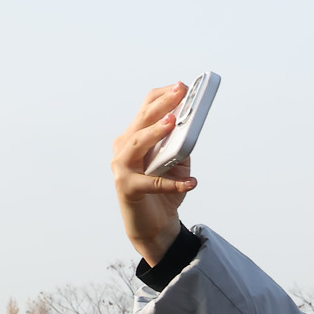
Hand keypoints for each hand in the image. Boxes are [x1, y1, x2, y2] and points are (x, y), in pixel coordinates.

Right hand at [113, 85, 198, 266]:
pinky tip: (191, 182)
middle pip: (141, 122)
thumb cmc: (164, 192)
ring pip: (136, 145)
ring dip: (154, 133)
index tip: (182, 86)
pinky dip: (173, 183)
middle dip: (161, 105)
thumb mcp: (176, 165)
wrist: (154, 226)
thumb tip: (190, 128)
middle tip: (180, 92)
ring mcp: (122, 168)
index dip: (162, 97)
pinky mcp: (128, 188)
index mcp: (134, 138)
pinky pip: (152, 183)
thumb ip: (180, 147)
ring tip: (172, 123)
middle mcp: (123, 148)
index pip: (145, 110)